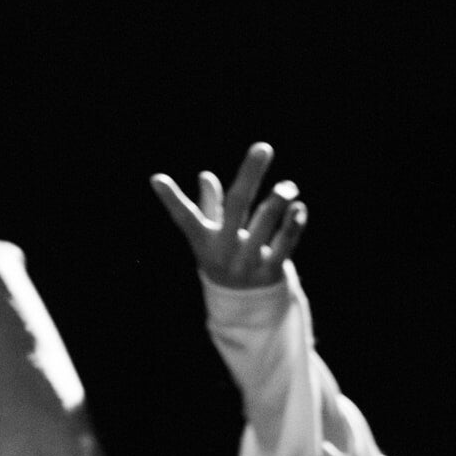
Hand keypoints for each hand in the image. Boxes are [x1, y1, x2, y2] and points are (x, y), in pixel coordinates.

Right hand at [151, 141, 306, 287]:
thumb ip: (210, 207)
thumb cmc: (226, 259)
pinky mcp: (270, 273)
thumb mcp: (213, 237)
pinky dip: (292, 225)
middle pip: (236, 207)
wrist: (244, 308)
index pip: (185, 218)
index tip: (156, 179)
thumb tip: (206, 176)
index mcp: (205, 242)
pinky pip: (284, 245)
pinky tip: (298, 208)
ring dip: (277, 202)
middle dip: (249, 176)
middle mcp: (225, 252)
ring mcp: (248, 264)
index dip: (171, 199)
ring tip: (288, 186)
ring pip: (264, 225)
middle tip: (263, 147)